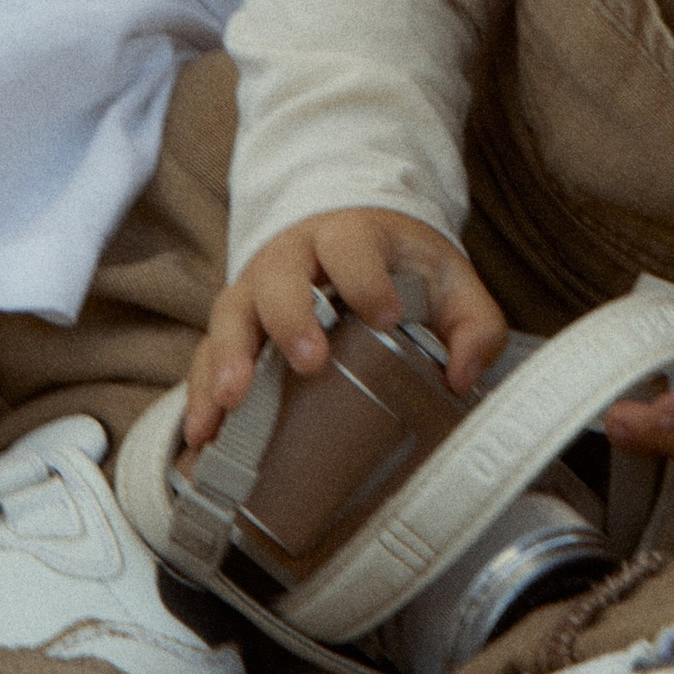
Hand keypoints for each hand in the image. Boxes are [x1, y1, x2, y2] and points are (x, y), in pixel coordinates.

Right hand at [182, 209, 506, 450]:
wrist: (348, 239)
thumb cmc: (398, 266)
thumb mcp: (446, 279)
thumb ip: (473, 323)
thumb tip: (461, 376)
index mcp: (349, 237)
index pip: (352, 246)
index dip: (366, 278)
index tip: (384, 317)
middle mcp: (292, 258)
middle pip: (279, 276)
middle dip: (290, 318)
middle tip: (308, 361)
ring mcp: (255, 291)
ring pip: (231, 314)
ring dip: (228, 357)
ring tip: (231, 401)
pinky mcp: (236, 329)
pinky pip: (207, 356)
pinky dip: (200, 394)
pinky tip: (201, 435)